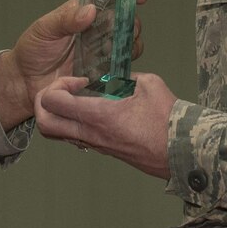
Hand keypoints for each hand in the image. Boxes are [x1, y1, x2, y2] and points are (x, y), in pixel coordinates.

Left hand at [0, 0, 147, 128]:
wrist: (25, 85)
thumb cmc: (31, 52)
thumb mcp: (43, 30)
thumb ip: (65, 19)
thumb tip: (89, 10)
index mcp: (82, 12)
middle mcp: (96, 30)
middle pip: (125, 19)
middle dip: (130, 21)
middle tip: (120, 29)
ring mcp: (102, 52)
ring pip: (129, 42)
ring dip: (128, 44)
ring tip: (110, 51)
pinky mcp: (104, 73)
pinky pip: (123, 67)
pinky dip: (124, 66)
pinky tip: (114, 68)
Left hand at [34, 72, 178, 178]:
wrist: (182, 151)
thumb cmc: (168, 120)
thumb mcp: (148, 84)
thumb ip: (126, 76)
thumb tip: (116, 75)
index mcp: (97, 115)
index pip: (53, 102)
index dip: (58, 85)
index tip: (78, 80)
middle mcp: (90, 134)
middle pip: (45, 123)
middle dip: (44, 104)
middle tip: (62, 91)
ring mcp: (96, 146)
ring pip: (57, 135)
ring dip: (58, 115)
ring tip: (78, 100)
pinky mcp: (104, 152)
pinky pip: (75, 139)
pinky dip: (74, 124)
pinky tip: (94, 111)